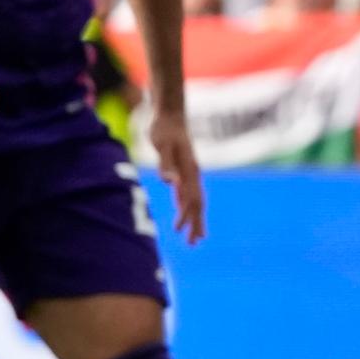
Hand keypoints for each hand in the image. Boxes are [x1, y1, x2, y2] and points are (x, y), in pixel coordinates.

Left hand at [148, 104, 206, 241]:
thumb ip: (165, 163)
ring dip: (195, 219)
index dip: (186, 216)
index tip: (178, 231)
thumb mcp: (161, 144)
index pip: (190, 198)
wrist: (170, 114)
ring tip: (195, 237)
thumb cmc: (164, 129)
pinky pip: (188, 193)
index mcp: (190, 170)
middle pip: (198, 204)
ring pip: (195, 201)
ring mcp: (190, 173)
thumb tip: (169, 182)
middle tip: (194, 244)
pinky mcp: (183, 170)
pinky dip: (187, 207)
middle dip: (196, 224)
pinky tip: (183, 214)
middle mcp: (193, 174)